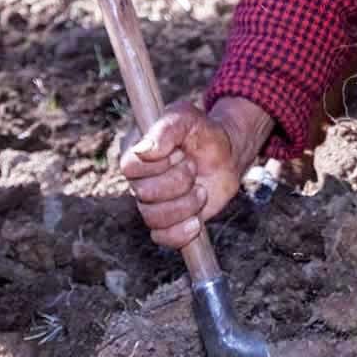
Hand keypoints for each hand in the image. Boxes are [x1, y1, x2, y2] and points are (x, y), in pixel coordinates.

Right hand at [119, 97, 271, 248]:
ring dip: (186, 205)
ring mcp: (150, 203)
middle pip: (144, 193)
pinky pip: (163, 238)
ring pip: (153, 218)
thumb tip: (144, 150)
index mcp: (135, 151)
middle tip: (194, 168)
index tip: (180, 152)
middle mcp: (138, 180)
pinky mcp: (166, 223)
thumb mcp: (189, 118)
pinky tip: (197, 220)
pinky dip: (182, 232)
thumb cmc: (203, 132)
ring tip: (201, 191)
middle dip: (179, 181)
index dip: (159, 164)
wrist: (226, 155)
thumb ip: (167, 128)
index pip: (130, 167)